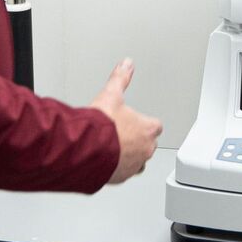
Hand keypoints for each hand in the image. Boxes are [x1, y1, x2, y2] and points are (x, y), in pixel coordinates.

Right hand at [90, 58, 162, 183]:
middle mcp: (144, 150)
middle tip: (122, 134)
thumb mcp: (111, 94)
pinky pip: (122, 173)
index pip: (155, 126)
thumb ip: (120, 79)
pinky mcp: (119, 177)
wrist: (86, 149)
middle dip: (137, 140)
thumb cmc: (102, 126)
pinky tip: (105, 161)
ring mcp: (133, 165)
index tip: (136, 121)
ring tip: (114, 149)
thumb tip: (126, 64)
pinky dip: (116, 168)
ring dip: (129, 156)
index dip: (145, 123)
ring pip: (138, 162)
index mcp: (147, 129)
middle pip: (148, 144)